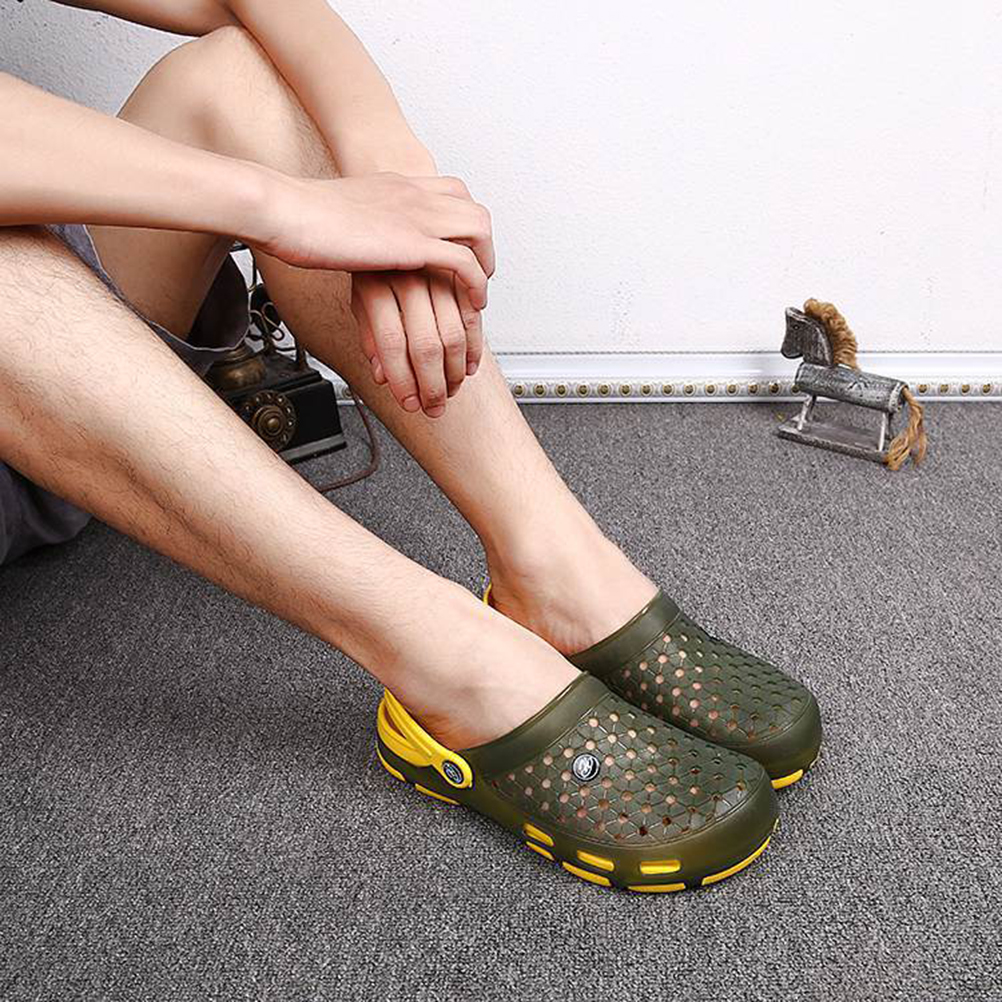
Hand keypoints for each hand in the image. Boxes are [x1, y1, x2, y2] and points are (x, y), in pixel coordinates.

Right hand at [249, 171, 493, 308]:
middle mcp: (413, 195)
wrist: (283, 209)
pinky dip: (474, 285)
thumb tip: (358, 243)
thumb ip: (360, 223)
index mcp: (397, 186)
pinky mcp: (412, 244)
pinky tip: (470, 304)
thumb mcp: (340, 212)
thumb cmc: (297, 215)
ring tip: (477, 293)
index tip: (461, 248)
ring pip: (479, 231)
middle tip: (478, 274)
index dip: (463, 220)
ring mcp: (415, 216)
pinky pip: (464, 263)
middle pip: (473, 209)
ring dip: (486, 263)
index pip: (452, 192)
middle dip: (483, 244)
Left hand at [352, 269, 484, 416]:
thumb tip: (383, 376)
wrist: (382, 220)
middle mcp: (406, 277)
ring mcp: (434, 274)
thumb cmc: (371, 260)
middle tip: (434, 405)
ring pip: (453, 334)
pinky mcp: (458, 273)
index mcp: (375, 285)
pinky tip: (469, 365)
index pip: (390, 344)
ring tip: (451, 389)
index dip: (402, 381)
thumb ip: (371, 335)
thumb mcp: (360, 297)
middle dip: (432, 385)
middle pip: (425, 344)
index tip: (409, 402)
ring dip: (455, 371)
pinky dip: (474, 346)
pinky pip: (472, 316)